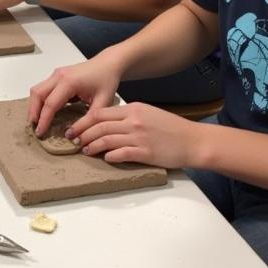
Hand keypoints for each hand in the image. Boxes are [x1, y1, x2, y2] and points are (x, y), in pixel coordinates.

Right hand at [27, 53, 122, 136]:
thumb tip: (74, 135)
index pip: (50, 104)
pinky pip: (43, 88)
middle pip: (37, 94)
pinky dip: (40, 100)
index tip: (40, 133)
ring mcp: (57, 74)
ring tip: (37, 122)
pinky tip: (45, 112)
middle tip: (35, 129)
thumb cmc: (107, 80)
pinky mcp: (57, 75)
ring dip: (34, 106)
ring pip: (37, 90)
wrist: (109, 63)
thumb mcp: (103, 103)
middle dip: (33, 112)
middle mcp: (59, 76)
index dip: (44, 120)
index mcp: (69, 82)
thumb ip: (88, 120)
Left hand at [73, 101, 204, 167]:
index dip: (84, 121)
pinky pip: (121, 153)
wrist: (193, 141)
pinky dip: (110, 156)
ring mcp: (139, 137)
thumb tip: (107, 123)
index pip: (101, 112)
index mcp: (133, 109)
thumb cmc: (171, 128)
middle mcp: (134, 121)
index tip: (75, 127)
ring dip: (92, 146)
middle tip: (74, 140)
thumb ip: (128, 116)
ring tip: (85, 150)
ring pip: (107, 140)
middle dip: (83, 133)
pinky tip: (105, 158)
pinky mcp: (145, 153)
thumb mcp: (148, 113)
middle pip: (100, 126)